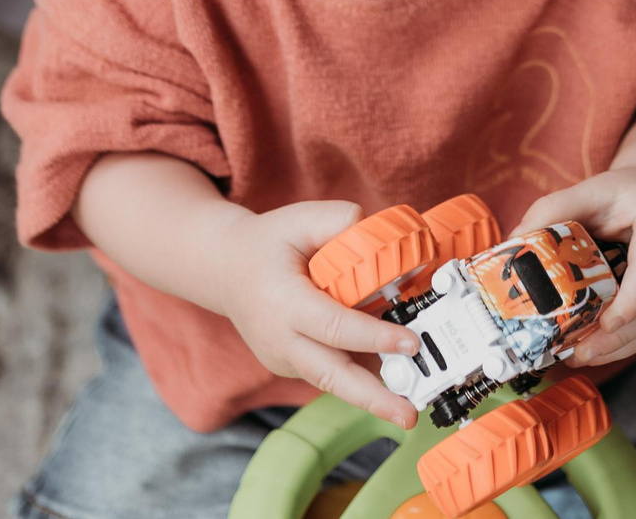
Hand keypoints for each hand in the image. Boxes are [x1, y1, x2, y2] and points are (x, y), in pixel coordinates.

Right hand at [211, 201, 421, 427]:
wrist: (224, 270)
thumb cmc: (266, 244)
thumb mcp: (300, 219)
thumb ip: (341, 222)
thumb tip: (384, 239)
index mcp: (283, 303)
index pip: (334, 327)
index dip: (374, 337)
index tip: (410, 342)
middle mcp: (281, 339)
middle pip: (331, 376)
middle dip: (372, 399)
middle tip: (409, 416)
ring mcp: (284, 358)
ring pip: (333, 383)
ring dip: (371, 398)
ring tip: (409, 409)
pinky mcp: (291, 366)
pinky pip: (329, 373)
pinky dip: (359, 379)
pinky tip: (391, 380)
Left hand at [518, 166, 635, 366]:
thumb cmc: (625, 195)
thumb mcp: (590, 190)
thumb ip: (554, 210)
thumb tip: (514, 242)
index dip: (633, 300)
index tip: (607, 325)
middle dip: (617, 336)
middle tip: (578, 352)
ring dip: (619, 346)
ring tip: (580, 355)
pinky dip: (627, 343)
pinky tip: (597, 350)